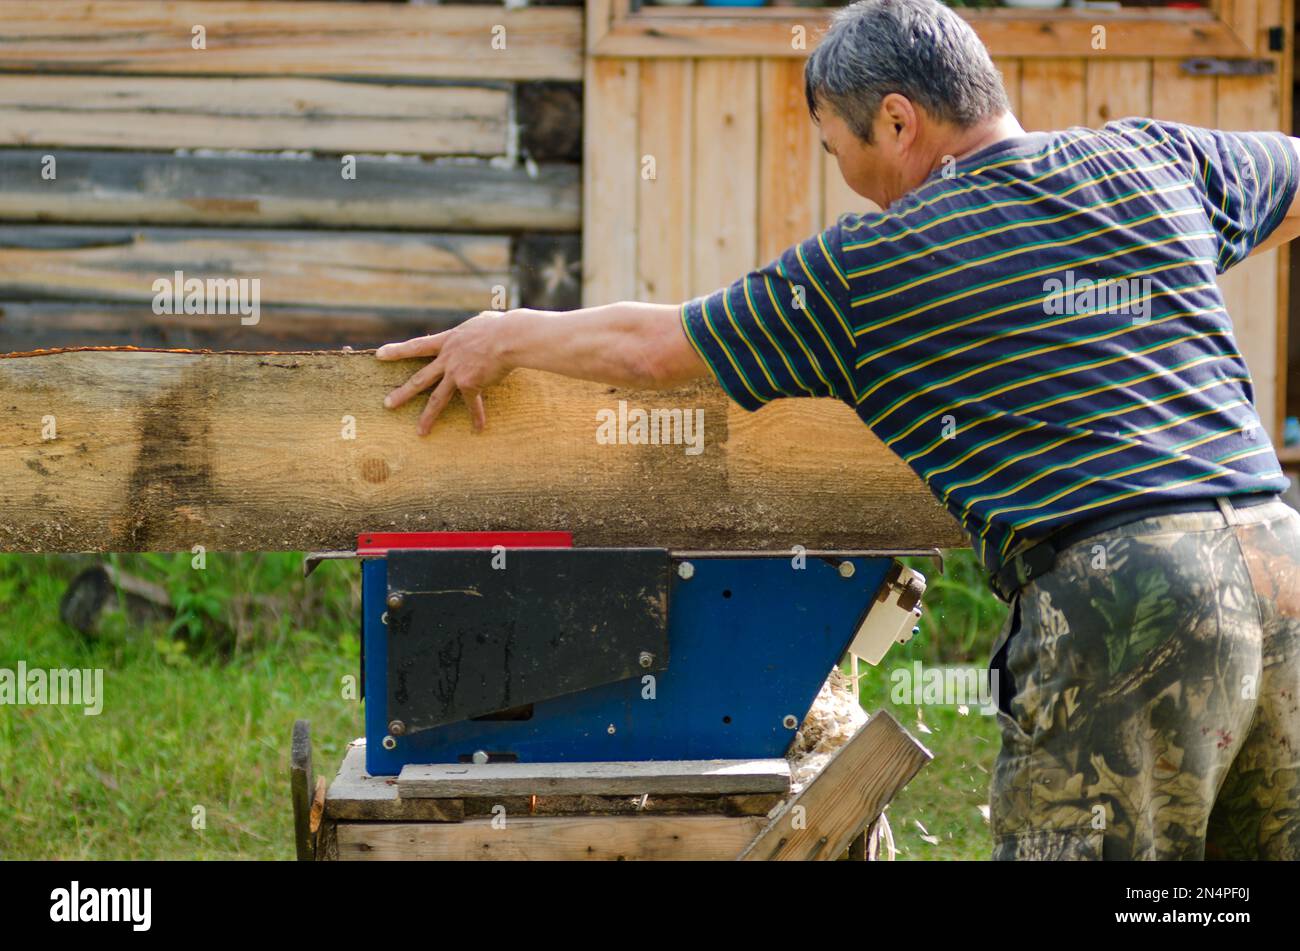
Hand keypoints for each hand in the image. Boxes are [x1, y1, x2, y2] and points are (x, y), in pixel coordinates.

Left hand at [376, 310, 515, 434]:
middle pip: (420, 378)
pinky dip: (477, 417)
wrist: (508, 338)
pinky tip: (478, 429)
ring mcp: (456, 373)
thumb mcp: (480, 322)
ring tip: (420, 431)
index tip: (379, 355)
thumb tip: (482, 323)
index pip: (417, 346)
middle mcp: (447, 359)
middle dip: (402, 393)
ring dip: (428, 417)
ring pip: (437, 398)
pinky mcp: (469, 384)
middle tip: (387, 404)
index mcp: (448, 341)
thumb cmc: (500, 326)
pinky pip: (473, 405)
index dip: (397, 351)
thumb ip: (474, 328)